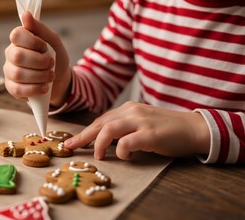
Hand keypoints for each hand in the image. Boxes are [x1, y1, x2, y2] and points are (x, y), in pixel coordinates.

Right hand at [4, 12, 71, 106]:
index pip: (16, 35)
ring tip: (50, 76)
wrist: (61, 81)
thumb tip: (26, 14)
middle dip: (39, 61)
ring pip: (18, 74)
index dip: (33, 42)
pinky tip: (44, 87)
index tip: (45, 47)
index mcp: (19, 40)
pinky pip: (18, 89)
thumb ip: (40, 29)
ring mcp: (9, 72)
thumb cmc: (56, 59)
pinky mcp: (12, 88)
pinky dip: (35, 89)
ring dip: (39, 76)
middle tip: (51, 64)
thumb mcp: (54, 42)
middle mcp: (11, 54)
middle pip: (17, 56)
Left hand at [64, 101, 210, 159]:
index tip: (72, 141)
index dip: (85, 131)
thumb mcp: (141, 123)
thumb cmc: (166, 129)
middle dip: (83, 136)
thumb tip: (103, 140)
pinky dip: (122, 151)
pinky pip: (127, 142)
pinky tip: (125, 156)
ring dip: (99, 144)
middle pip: (100, 123)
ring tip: (98, 155)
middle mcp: (132, 111)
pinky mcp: (150, 134)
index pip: (101, 120)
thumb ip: (124, 128)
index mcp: (128, 109)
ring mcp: (141, 121)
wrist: (194, 128)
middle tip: (71, 147)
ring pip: (109, 129)